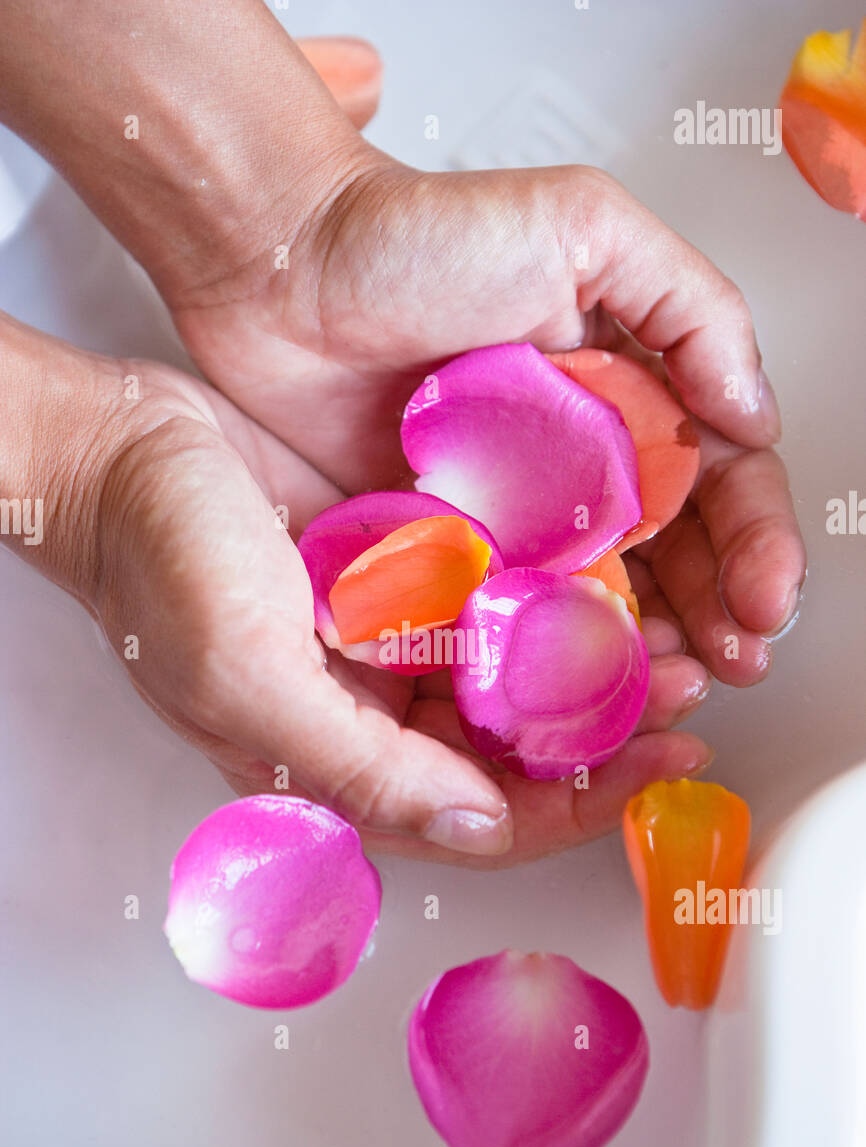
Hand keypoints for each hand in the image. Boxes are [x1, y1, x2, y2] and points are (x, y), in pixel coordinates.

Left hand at [169, 153, 804, 692]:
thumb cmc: (416, 233)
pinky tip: (575, 687)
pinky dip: (547, 660)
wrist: (279, 272)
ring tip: (674, 688)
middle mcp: (578, 469)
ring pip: (601, 604)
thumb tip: (756, 415)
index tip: (766, 599)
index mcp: (627, 398)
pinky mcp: (444, 558)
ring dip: (649, 653)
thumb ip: (691, 308)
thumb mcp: (583, 229)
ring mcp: (512, 520)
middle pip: (674, 561)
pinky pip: (509, 622)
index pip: (720, 485)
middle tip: (732, 663)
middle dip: (716, 618)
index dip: (755, 545)